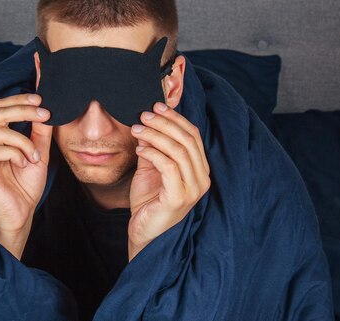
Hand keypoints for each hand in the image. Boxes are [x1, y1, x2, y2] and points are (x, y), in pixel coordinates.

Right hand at [0, 93, 52, 258]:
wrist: (21, 215)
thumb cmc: (26, 186)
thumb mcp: (38, 154)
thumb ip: (40, 133)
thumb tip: (46, 110)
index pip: (1, 107)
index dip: (20, 100)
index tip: (42, 100)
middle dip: (23, 109)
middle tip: (44, 113)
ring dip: (23, 140)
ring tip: (34, 155)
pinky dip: (15, 153)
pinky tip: (24, 164)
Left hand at [128, 101, 210, 260]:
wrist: (144, 234)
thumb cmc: (149, 202)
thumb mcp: (151, 168)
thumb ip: (153, 147)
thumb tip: (147, 122)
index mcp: (199, 169)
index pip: (193, 135)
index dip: (175, 118)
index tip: (156, 106)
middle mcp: (202, 178)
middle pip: (187, 139)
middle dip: (164, 123)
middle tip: (144, 114)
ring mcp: (193, 189)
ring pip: (178, 150)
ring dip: (155, 135)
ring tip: (137, 128)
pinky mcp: (179, 198)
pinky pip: (168, 167)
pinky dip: (153, 153)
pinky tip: (139, 149)